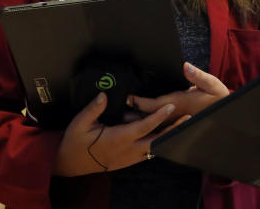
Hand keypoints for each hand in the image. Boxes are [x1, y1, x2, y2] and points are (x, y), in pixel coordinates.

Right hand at [52, 92, 183, 175]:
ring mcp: (129, 158)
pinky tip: (165, 134)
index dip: (158, 116)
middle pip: (157, 140)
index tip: (171, 106)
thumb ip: (94, 108)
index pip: (144, 127)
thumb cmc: (76, 142)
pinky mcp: (128, 161)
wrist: (71, 164)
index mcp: (118, 139)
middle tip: (188, 119)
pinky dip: (157, 143)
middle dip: (173, 130)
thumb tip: (104, 95)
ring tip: (182, 124)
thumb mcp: (80, 123)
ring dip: (167, 136)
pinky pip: (147, 153)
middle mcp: (128, 150)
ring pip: (154, 148)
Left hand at [127, 62, 228, 121]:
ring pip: (152, 122)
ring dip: (139, 120)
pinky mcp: (177, 123)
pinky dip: (148, 123)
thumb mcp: (211, 83)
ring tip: (123, 118)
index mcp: (180, 104)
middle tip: (117, 112)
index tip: (128, 98)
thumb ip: (198, 76)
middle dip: (134, 114)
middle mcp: (174, 115)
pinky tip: (140, 121)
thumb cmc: (218, 97)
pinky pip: (159, 125)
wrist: (226, 114)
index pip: (155, 105)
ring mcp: (175, 121)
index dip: (140, 102)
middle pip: (149, 117)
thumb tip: (185, 66)